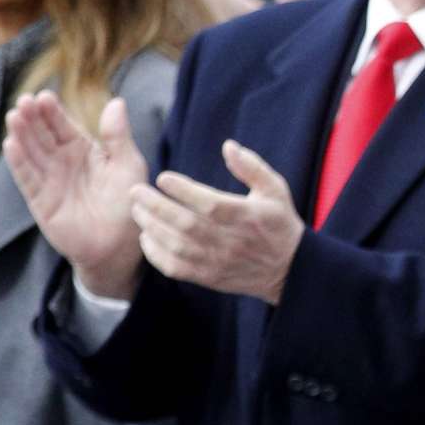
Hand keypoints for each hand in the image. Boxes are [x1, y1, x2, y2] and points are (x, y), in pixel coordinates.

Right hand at [2, 91, 148, 300]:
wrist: (120, 245)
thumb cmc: (129, 203)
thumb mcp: (128, 165)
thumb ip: (118, 136)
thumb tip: (117, 102)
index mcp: (83, 150)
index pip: (63, 125)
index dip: (53, 111)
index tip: (45, 96)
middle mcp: (63, 162)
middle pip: (42, 135)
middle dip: (32, 117)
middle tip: (25, 101)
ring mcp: (49, 179)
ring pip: (31, 152)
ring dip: (21, 134)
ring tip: (14, 116)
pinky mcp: (40, 200)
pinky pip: (27, 178)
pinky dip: (19, 162)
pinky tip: (11, 144)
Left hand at [128, 139, 304, 304]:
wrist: (289, 269)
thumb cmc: (278, 223)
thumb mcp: (275, 189)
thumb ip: (251, 167)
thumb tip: (228, 146)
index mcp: (248, 217)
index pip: (210, 204)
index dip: (184, 191)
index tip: (163, 178)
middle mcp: (231, 241)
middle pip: (186, 224)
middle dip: (156, 206)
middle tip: (136, 191)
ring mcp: (219, 261)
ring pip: (176, 245)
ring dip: (151, 227)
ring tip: (137, 210)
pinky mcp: (209, 277)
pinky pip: (175, 267)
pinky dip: (155, 253)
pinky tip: (147, 237)